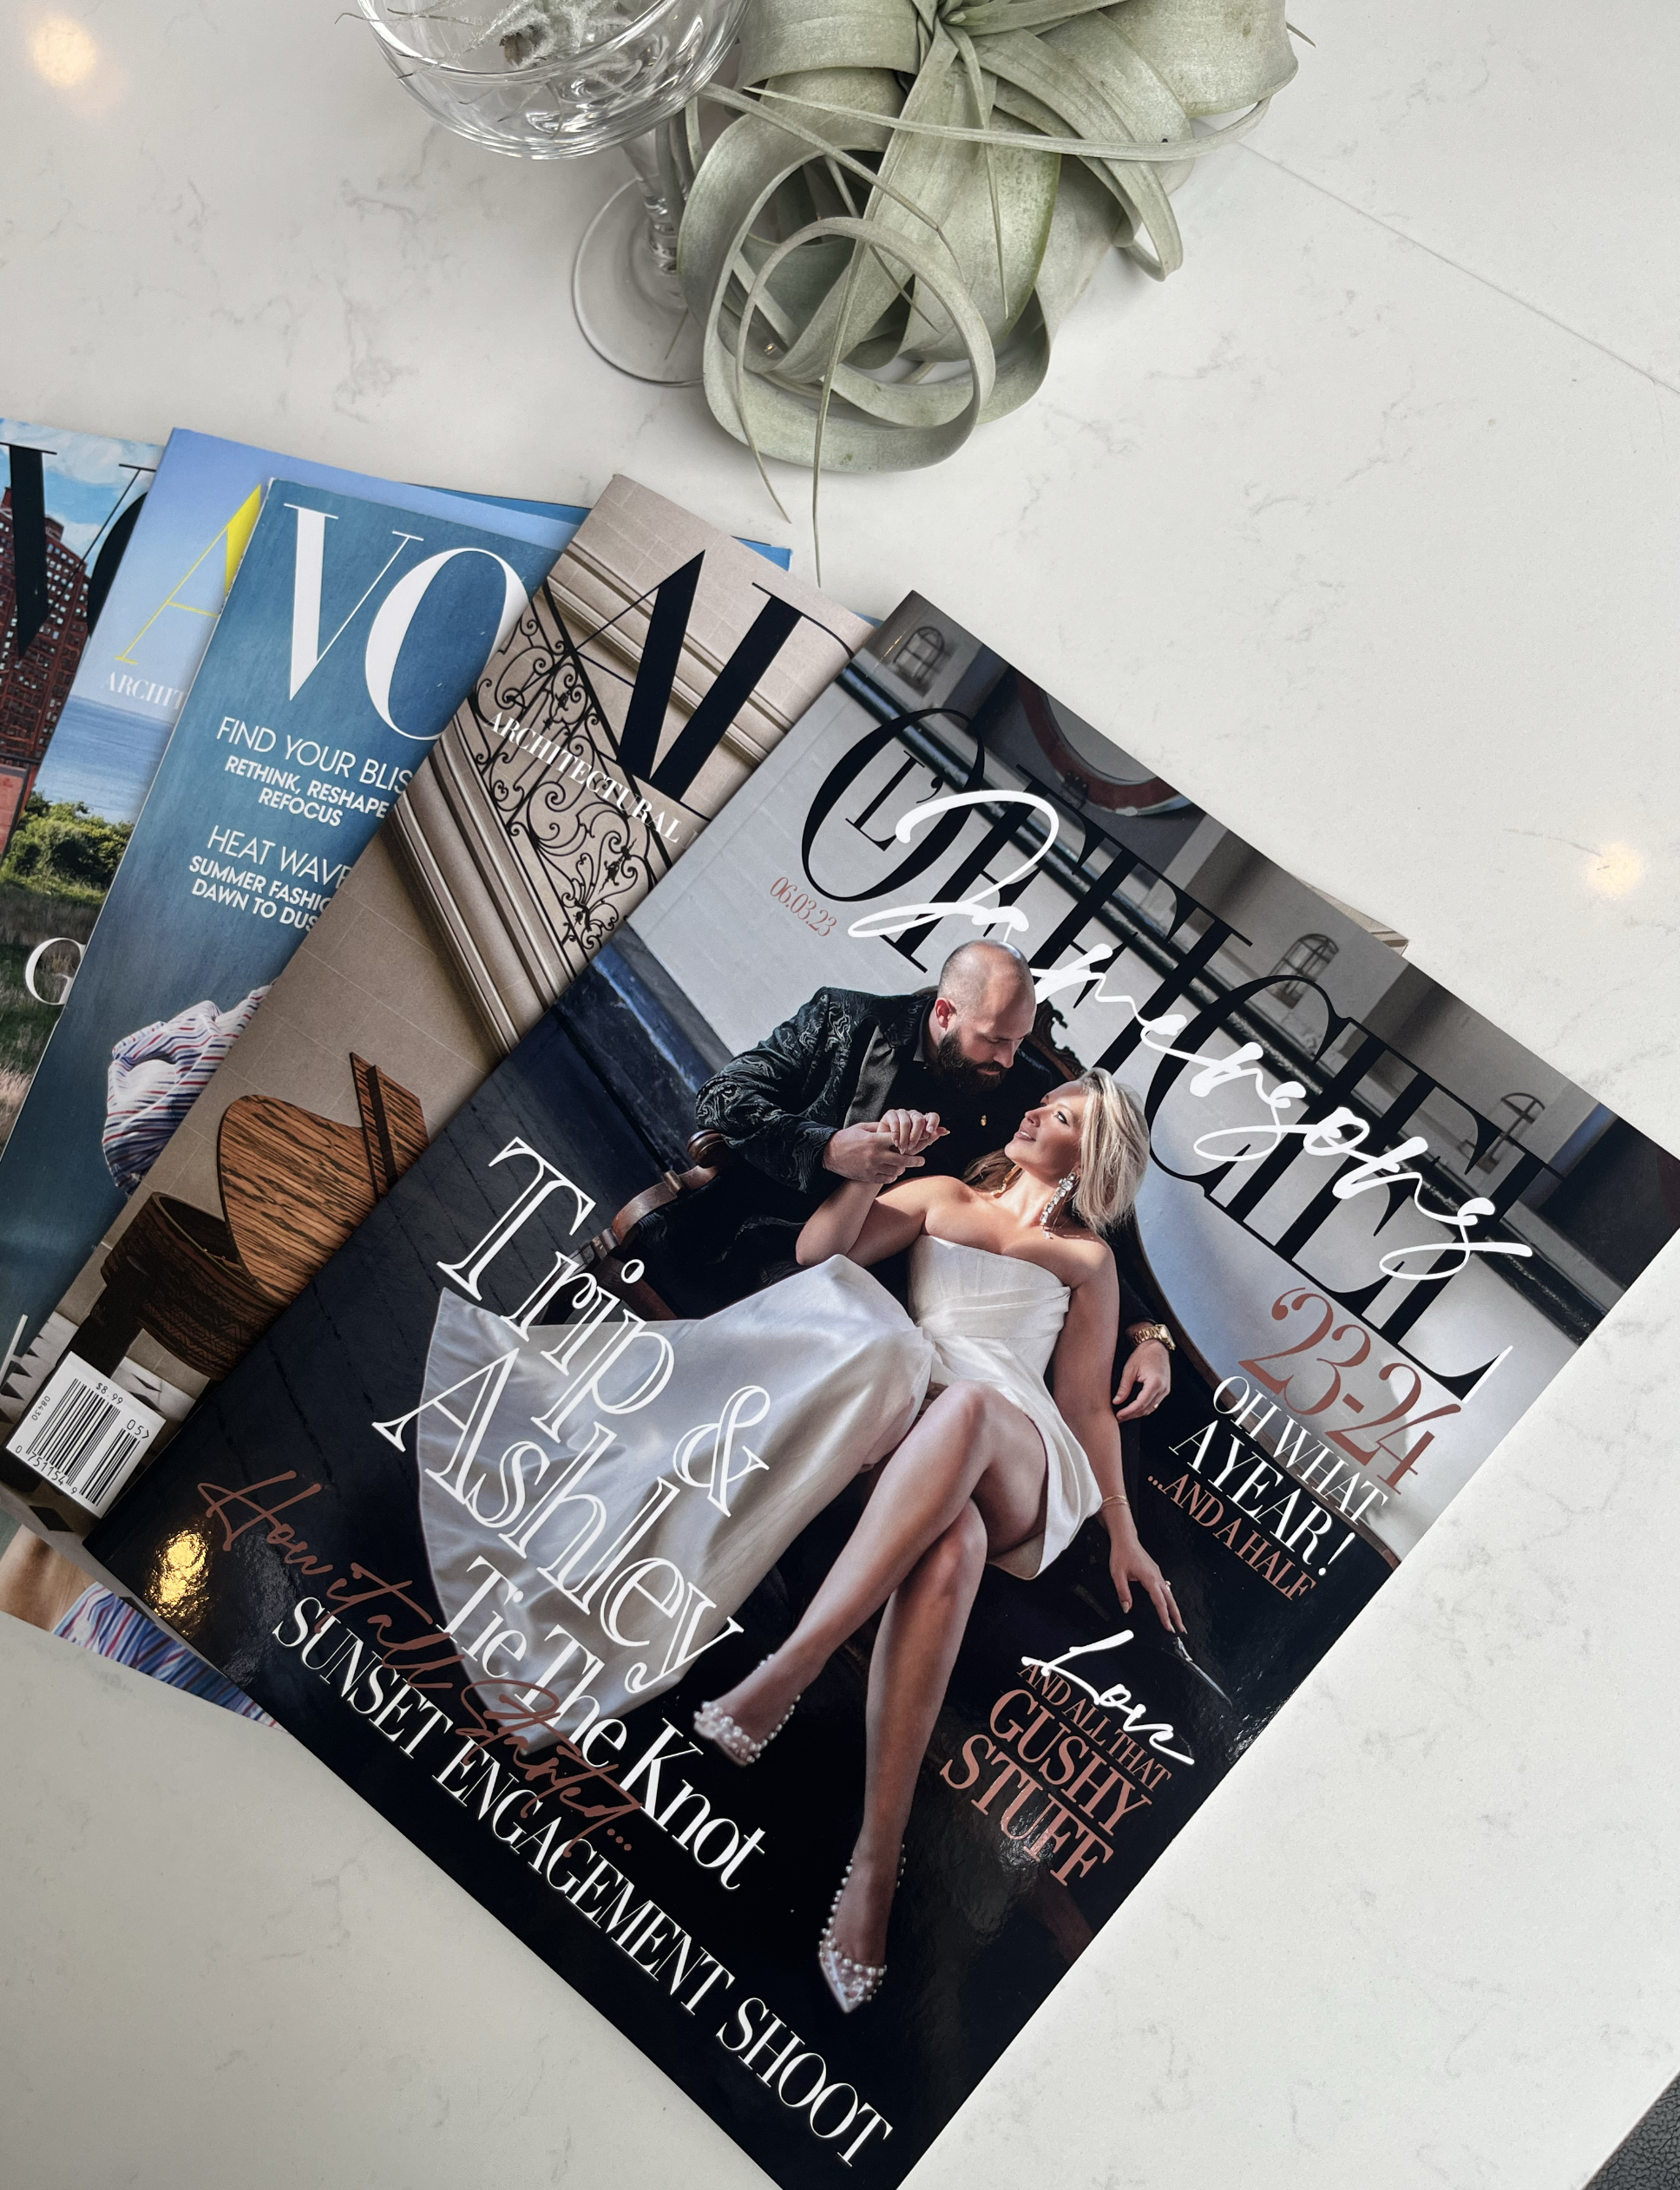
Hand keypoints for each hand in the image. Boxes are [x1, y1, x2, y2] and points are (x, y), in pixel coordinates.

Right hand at [822, 1115, 943, 1182]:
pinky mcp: (867, 1177)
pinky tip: (893, 1172)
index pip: (899, 1140)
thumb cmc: (846, 1138)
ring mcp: (871, 1167)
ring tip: (904, 1165)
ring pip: (895, 1171)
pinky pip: (886, 1179)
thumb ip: (878, 1127)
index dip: (910, 1140)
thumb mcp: (862, 1128)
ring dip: (902, 1168)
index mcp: (875, 1140)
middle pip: (902, 1159)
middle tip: (922, 1160)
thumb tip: (893, 1125)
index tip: (917, 1142)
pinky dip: (892, 1176)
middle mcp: (875, 1155)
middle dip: (914, 1160)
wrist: (829, 1153)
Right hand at [875, 1108, 945, 1161]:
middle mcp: (913, 1115)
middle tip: (911, 1147)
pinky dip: (895, 1134)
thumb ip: (930, 1138)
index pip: (933, 1116)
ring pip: (906, 1121)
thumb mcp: (918, 1146)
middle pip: (919, 1119)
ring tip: (902, 1148)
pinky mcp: (890, 1114)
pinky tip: (895, 1142)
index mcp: (923, 1122)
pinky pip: (895, 1121)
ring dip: (904, 1137)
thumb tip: (945, 1131)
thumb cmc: (903, 1149)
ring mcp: (902, 1113)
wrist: (886, 1150)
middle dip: (915, 1135)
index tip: (929, 1132)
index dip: (933, 1123)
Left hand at [1109, 1529, 1183, 1633]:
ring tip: (1177, 1621)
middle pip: (1171, 1600)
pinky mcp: (1155, 1572)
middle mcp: (1156, 1576)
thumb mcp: (1117, 1574)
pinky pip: (1165, 1588)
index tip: (1169, 1628)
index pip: (1160, 1602)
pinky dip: (1169, 1600)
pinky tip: (1169, 1604)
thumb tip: (1127, 1608)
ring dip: (1174, 1608)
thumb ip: (1123, 1593)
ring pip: (1170, 1594)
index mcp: (1149, 1578)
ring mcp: (1157, 1574)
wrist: (1125, 1539)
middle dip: (1177, 1616)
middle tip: (1182, 1629)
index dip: (1165, 1616)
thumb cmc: (1122, 1553)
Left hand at [1112, 1340, 1170, 1421]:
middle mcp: (1163, 1388)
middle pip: (1146, 1408)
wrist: (1156, 1346)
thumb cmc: (1144, 1354)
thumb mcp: (1130, 1369)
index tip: (1119, 1415)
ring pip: (1151, 1408)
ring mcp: (1165, 1390)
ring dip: (1138, 1413)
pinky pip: (1155, 1403)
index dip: (1129, 1412)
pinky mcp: (1165, 1389)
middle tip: (1120, 1417)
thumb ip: (1124, 1387)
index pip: (1140, 1404)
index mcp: (1155, 1383)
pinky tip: (1135, 1409)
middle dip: (1132, 1415)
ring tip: (1125, 1415)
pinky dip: (1145, 1408)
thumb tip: (1117, 1401)